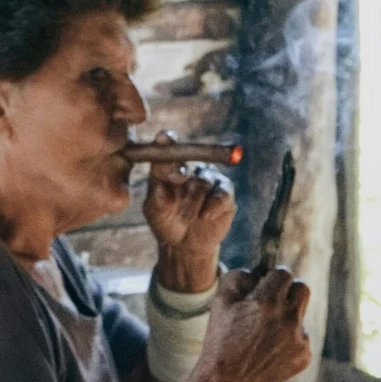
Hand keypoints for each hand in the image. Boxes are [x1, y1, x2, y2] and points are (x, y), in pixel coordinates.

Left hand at [141, 138, 233, 291]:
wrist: (185, 244)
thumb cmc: (165, 222)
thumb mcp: (155, 213)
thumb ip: (157, 200)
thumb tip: (163, 192)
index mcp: (168, 166)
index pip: (167, 148)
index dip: (166, 141)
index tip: (163, 137)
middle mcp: (190, 167)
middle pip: (189, 158)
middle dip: (182, 169)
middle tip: (178, 179)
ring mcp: (210, 178)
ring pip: (204, 180)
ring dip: (195, 200)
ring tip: (187, 216)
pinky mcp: (225, 193)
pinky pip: (222, 193)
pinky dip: (213, 205)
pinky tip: (204, 216)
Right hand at [191, 267, 311, 381]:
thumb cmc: (220, 339)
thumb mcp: (221, 301)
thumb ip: (240, 276)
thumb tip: (257, 272)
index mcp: (268, 302)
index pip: (284, 273)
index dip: (273, 278)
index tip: (266, 285)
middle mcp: (289, 319)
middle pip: (302, 289)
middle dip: (289, 291)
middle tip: (273, 301)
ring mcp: (299, 339)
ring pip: (300, 316)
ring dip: (287, 318)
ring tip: (264, 334)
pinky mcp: (305, 356)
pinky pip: (302, 338)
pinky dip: (289, 341)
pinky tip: (269, 351)